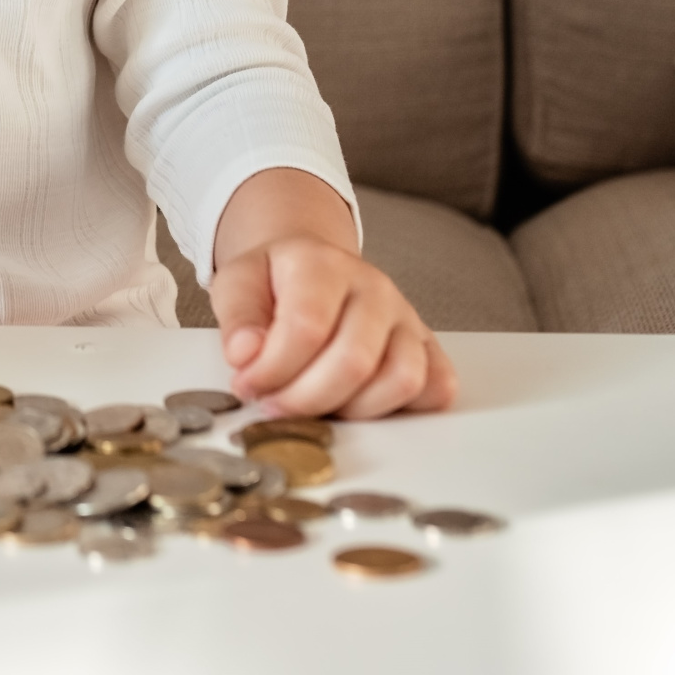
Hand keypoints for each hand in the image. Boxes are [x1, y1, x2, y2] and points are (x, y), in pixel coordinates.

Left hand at [208, 169, 456, 419]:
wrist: (313, 267)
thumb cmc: (276, 280)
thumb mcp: (239, 282)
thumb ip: (238, 317)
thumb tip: (245, 355)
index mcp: (324, 264)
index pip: (307, 326)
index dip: (272, 369)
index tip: (248, 385)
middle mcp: (375, 287)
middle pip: (355, 360)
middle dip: (306, 399)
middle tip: (275, 405)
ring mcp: (407, 317)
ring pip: (402, 379)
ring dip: (353, 410)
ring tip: (316, 406)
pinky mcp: (429, 347)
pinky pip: (436, 389)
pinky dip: (401, 409)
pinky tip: (358, 405)